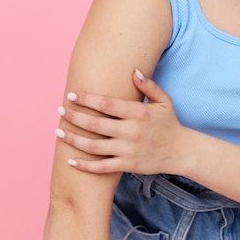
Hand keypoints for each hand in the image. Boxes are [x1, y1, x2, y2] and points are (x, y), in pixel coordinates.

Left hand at [56, 70, 183, 174]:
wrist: (181, 151)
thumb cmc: (170, 123)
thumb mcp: (163, 100)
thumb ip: (148, 85)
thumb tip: (134, 71)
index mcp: (138, 113)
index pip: (107, 104)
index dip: (87, 99)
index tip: (72, 95)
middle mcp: (131, 131)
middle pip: (95, 124)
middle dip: (74, 116)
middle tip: (60, 110)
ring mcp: (128, 150)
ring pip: (94, 146)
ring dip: (73, 139)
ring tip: (58, 132)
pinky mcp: (127, 165)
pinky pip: (101, 167)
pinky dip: (84, 165)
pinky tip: (71, 160)